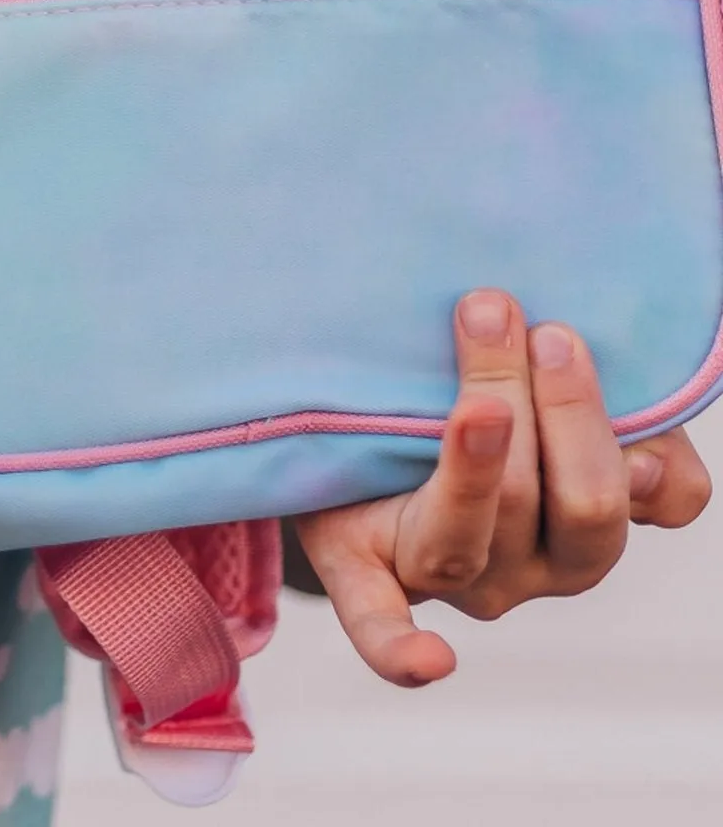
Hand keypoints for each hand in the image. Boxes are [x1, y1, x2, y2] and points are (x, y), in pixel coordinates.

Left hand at [296, 290, 711, 687]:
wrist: (343, 417)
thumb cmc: (466, 395)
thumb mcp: (549, 390)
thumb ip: (619, 411)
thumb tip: (650, 437)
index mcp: (580, 526)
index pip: (648, 496)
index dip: (630, 438)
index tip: (584, 348)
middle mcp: (522, 566)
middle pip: (572, 510)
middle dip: (560, 411)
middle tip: (540, 331)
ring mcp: (445, 575)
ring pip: (476, 534)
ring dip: (480, 456)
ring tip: (482, 383)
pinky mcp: (359, 566)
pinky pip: (380, 623)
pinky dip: (405, 650)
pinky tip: (432, 664)